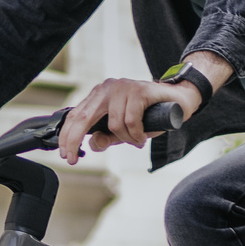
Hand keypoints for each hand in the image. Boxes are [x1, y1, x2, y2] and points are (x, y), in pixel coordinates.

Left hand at [59, 68, 212, 163]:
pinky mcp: (138, 90)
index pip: (76, 115)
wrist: (179, 100)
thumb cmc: (150, 114)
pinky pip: (130, 121)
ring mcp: (122, 87)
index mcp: (100, 95)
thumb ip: (107, 137)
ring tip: (137, 141)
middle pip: (84, 117)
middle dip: (75, 140)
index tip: (65, 154)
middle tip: (75, 159)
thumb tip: (92, 144)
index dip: (67, 136)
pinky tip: (143, 136)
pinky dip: (136, 134)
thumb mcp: (124, 131)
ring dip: (126, 140)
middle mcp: (107, 88)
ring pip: (113, 124)